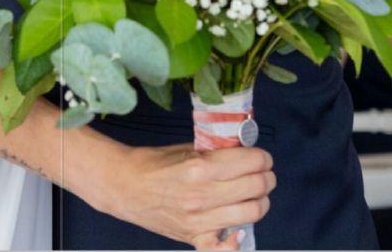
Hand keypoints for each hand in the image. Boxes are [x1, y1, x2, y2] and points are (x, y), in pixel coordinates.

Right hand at [81, 144, 273, 248]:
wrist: (125, 186)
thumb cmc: (154, 165)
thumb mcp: (188, 148)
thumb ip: (217, 153)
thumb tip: (246, 154)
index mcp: (200, 167)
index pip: (252, 162)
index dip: (263, 158)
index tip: (262, 158)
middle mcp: (202, 195)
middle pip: (257, 187)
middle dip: (266, 177)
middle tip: (263, 174)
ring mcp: (199, 220)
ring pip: (252, 213)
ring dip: (260, 201)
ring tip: (255, 195)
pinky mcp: (194, 237)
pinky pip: (224, 248)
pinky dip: (236, 240)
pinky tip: (237, 228)